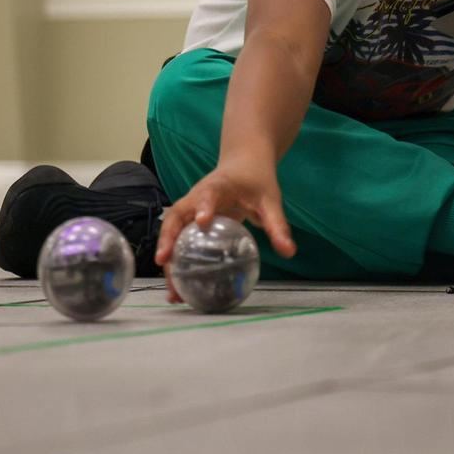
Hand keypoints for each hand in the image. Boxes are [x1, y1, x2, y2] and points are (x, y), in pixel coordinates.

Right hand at [154, 164, 295, 303]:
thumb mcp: (270, 200)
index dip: (203, 206)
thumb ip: (277, 225)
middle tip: (164, 262)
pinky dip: (175, 261)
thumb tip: (290, 252)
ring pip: (172, 231)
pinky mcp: (190, 221)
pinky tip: (179, 286)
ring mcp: (191, 209)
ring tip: (172, 289)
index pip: (207, 193)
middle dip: (168, 238)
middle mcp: (197, 197)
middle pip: (176, 216)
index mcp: (218, 186)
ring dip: (167, 258)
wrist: (245, 163)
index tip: (202, 222)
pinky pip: (178, 239)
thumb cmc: (256, 180)